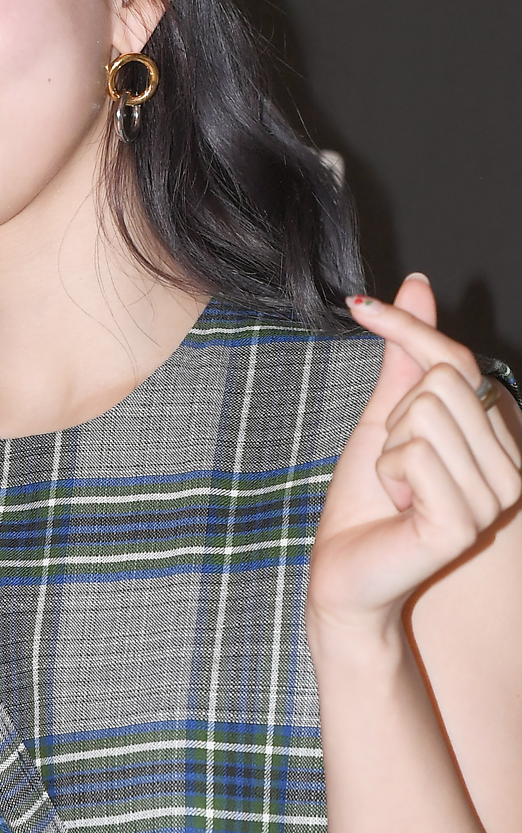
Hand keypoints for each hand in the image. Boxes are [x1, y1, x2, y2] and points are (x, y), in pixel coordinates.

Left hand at [307, 274, 521, 636]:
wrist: (345, 565)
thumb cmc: (368, 496)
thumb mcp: (386, 413)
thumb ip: (407, 354)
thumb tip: (417, 284)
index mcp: (498, 440)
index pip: (459, 358)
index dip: (407, 326)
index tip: (361, 306)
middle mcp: (510, 467)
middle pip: (440, 380)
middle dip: (395, 416)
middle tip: (394, 465)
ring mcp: (493, 497)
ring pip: (425, 411)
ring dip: (390, 449)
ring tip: (397, 488)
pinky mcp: (464, 522)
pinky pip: (412, 453)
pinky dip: (387, 474)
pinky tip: (397, 507)